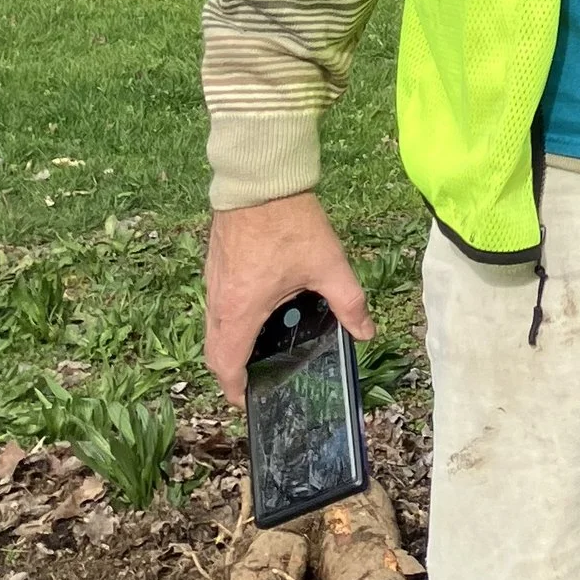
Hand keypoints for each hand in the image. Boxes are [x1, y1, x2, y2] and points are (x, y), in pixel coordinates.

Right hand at [203, 192, 372, 405]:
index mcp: (240, 310)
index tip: (251, 401)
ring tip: (265, 347)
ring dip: (232, 343)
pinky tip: (262, 309)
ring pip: (213, 327)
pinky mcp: (216, 264)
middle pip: (215, 352)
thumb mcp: (328, 265)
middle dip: (233, 372)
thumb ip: (349, 303)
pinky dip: (231, 318)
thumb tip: (365, 331)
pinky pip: (217, 304)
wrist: (260, 178)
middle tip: (259, 378)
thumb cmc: (290, 222)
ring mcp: (213, 281)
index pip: (226, 366)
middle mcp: (219, 301)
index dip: (236, 390)